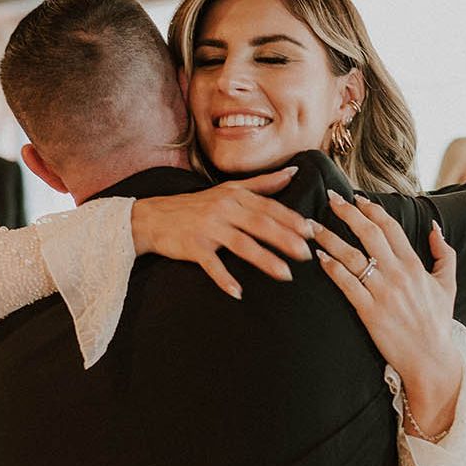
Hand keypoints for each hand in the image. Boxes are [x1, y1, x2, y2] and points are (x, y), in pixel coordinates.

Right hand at [130, 166, 314, 297]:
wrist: (154, 217)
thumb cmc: (195, 205)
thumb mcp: (228, 189)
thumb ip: (262, 184)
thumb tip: (293, 172)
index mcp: (235, 196)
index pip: (269, 207)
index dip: (291, 219)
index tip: (311, 231)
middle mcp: (224, 209)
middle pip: (260, 224)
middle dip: (285, 239)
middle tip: (306, 254)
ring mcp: (208, 228)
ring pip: (241, 244)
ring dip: (264, 259)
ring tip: (285, 274)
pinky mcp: (193, 246)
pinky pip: (211, 264)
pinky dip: (224, 279)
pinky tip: (238, 292)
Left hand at [314, 191, 461, 435]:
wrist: (430, 357)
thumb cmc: (437, 322)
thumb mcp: (447, 284)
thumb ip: (443, 253)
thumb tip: (434, 226)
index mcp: (414, 265)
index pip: (390, 227)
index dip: (371, 209)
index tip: (355, 197)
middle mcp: (398, 274)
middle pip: (369, 234)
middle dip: (347, 213)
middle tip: (330, 198)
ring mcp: (383, 292)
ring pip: (352, 256)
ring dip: (330, 238)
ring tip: (311, 225)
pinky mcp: (369, 311)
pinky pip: (347, 284)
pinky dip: (332, 268)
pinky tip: (318, 256)